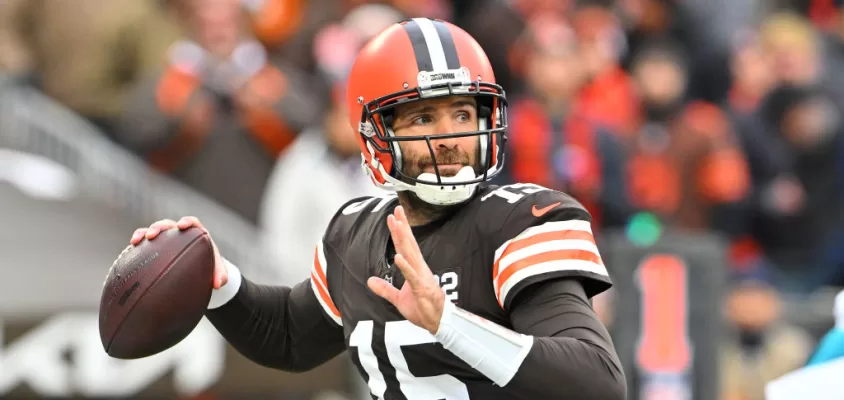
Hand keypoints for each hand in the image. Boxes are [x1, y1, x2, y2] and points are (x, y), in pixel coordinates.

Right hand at [129, 217, 227, 288]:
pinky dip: (137, 245)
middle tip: (153, 234)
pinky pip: (144, 244)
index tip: (182, 226)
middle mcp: (179, 234)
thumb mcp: (217, 272)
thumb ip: (220, 275)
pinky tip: (130, 249)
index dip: (187, 222)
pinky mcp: (155, 248)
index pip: (192, 223)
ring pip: (153, 232)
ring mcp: (165, 240)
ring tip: (137, 240)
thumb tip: (218, 284)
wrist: (199, 271)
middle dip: (160, 227)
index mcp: (196, 234)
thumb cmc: (209, 268)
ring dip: (144, 233)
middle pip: (168, 225)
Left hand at [367, 206, 445, 334]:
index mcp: (414, 269)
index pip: (405, 246)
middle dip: (402, 227)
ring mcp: (421, 277)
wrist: (437, 322)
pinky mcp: (422, 288)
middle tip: (396, 211)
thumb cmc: (422, 309)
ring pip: (411, 254)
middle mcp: (419, 268)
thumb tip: (370, 281)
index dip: (398, 232)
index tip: (393, 217)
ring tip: (398, 225)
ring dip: (404, 240)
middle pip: (409, 244)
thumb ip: (385, 289)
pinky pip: (412, 275)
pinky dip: (405, 266)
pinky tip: (398, 256)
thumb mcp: (398, 299)